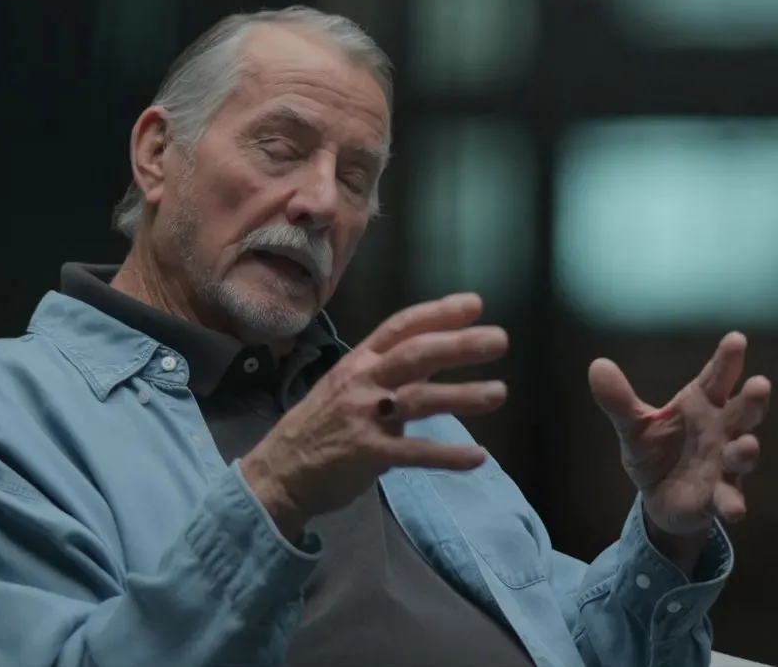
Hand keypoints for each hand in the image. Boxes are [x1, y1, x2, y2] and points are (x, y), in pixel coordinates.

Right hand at [240, 293, 508, 539]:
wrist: (277, 472)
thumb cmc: (320, 427)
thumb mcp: (348, 387)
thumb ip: (387, 372)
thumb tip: (433, 359)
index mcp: (359, 362)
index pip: (401, 327)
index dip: (438, 313)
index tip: (475, 304)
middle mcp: (362, 383)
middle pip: (416, 355)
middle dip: (459, 345)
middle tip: (499, 339)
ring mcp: (363, 417)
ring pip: (419, 400)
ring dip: (462, 396)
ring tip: (498, 392)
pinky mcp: (366, 454)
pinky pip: (413, 453)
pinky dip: (447, 455)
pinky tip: (477, 457)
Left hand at [588, 332, 770, 540]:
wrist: (659, 498)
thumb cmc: (657, 451)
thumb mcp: (634, 427)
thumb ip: (620, 402)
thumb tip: (597, 366)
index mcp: (702, 404)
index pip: (717, 377)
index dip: (728, 360)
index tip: (736, 340)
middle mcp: (721, 430)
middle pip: (742, 412)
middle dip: (753, 400)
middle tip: (760, 385)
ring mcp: (724, 464)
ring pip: (742, 453)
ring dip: (747, 450)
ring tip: (746, 445)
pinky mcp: (718, 496)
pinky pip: (729, 498)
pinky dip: (733, 502)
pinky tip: (734, 509)